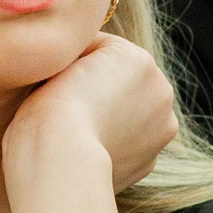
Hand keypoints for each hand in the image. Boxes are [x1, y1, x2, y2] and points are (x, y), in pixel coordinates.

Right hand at [4, 33, 178, 190]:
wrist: (60, 159)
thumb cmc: (51, 109)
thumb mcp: (59, 61)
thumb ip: (78, 56)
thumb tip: (77, 64)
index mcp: (139, 60)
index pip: (102, 50)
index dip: (74, 62)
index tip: (56, 79)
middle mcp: (161, 90)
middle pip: (124, 82)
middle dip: (102, 89)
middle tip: (69, 104)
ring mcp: (160, 129)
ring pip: (132, 114)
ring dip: (113, 117)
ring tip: (80, 130)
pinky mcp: (150, 162)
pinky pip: (129, 145)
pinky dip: (114, 145)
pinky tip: (90, 149)